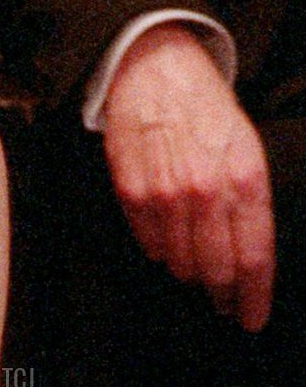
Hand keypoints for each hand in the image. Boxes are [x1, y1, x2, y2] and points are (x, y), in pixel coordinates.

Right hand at [103, 24, 273, 330]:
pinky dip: (160, 250)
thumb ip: (249, 199)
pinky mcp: (133, 192)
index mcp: (245, 178)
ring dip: (190, 273)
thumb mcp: (247, 146)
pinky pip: (149, 242)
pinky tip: (168, 245)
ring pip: (181, 262)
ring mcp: (167, 194)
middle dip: (224, 294)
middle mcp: (208, 190)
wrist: (156, 67)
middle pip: (218, 268)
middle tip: (225, 305)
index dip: (254, 296)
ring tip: (196, 273)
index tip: (252, 318)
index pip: (255, 256)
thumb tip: (248, 251)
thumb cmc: (205, 108)